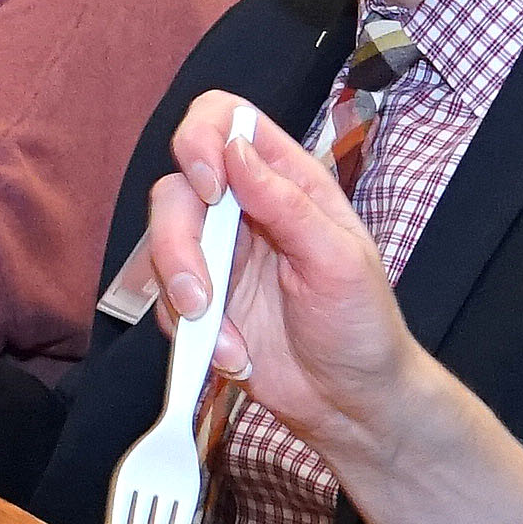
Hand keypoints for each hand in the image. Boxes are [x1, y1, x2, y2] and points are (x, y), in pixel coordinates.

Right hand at [142, 91, 416, 455]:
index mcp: (286, 182)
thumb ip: (288, 203)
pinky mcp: (200, 305)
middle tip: (201, 295)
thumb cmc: (362, 325)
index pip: (225, 122)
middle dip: (178, 243)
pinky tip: (234, 357)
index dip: (202, 139)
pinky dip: (192, 336)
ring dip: (182, 297)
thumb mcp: (340, 260)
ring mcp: (217, 258)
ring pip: (160, 247)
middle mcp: (243, 211)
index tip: (209, 188)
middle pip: (176, 190)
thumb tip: (236, 151)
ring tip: (226, 341)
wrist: (351, 402)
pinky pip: (165, 304)